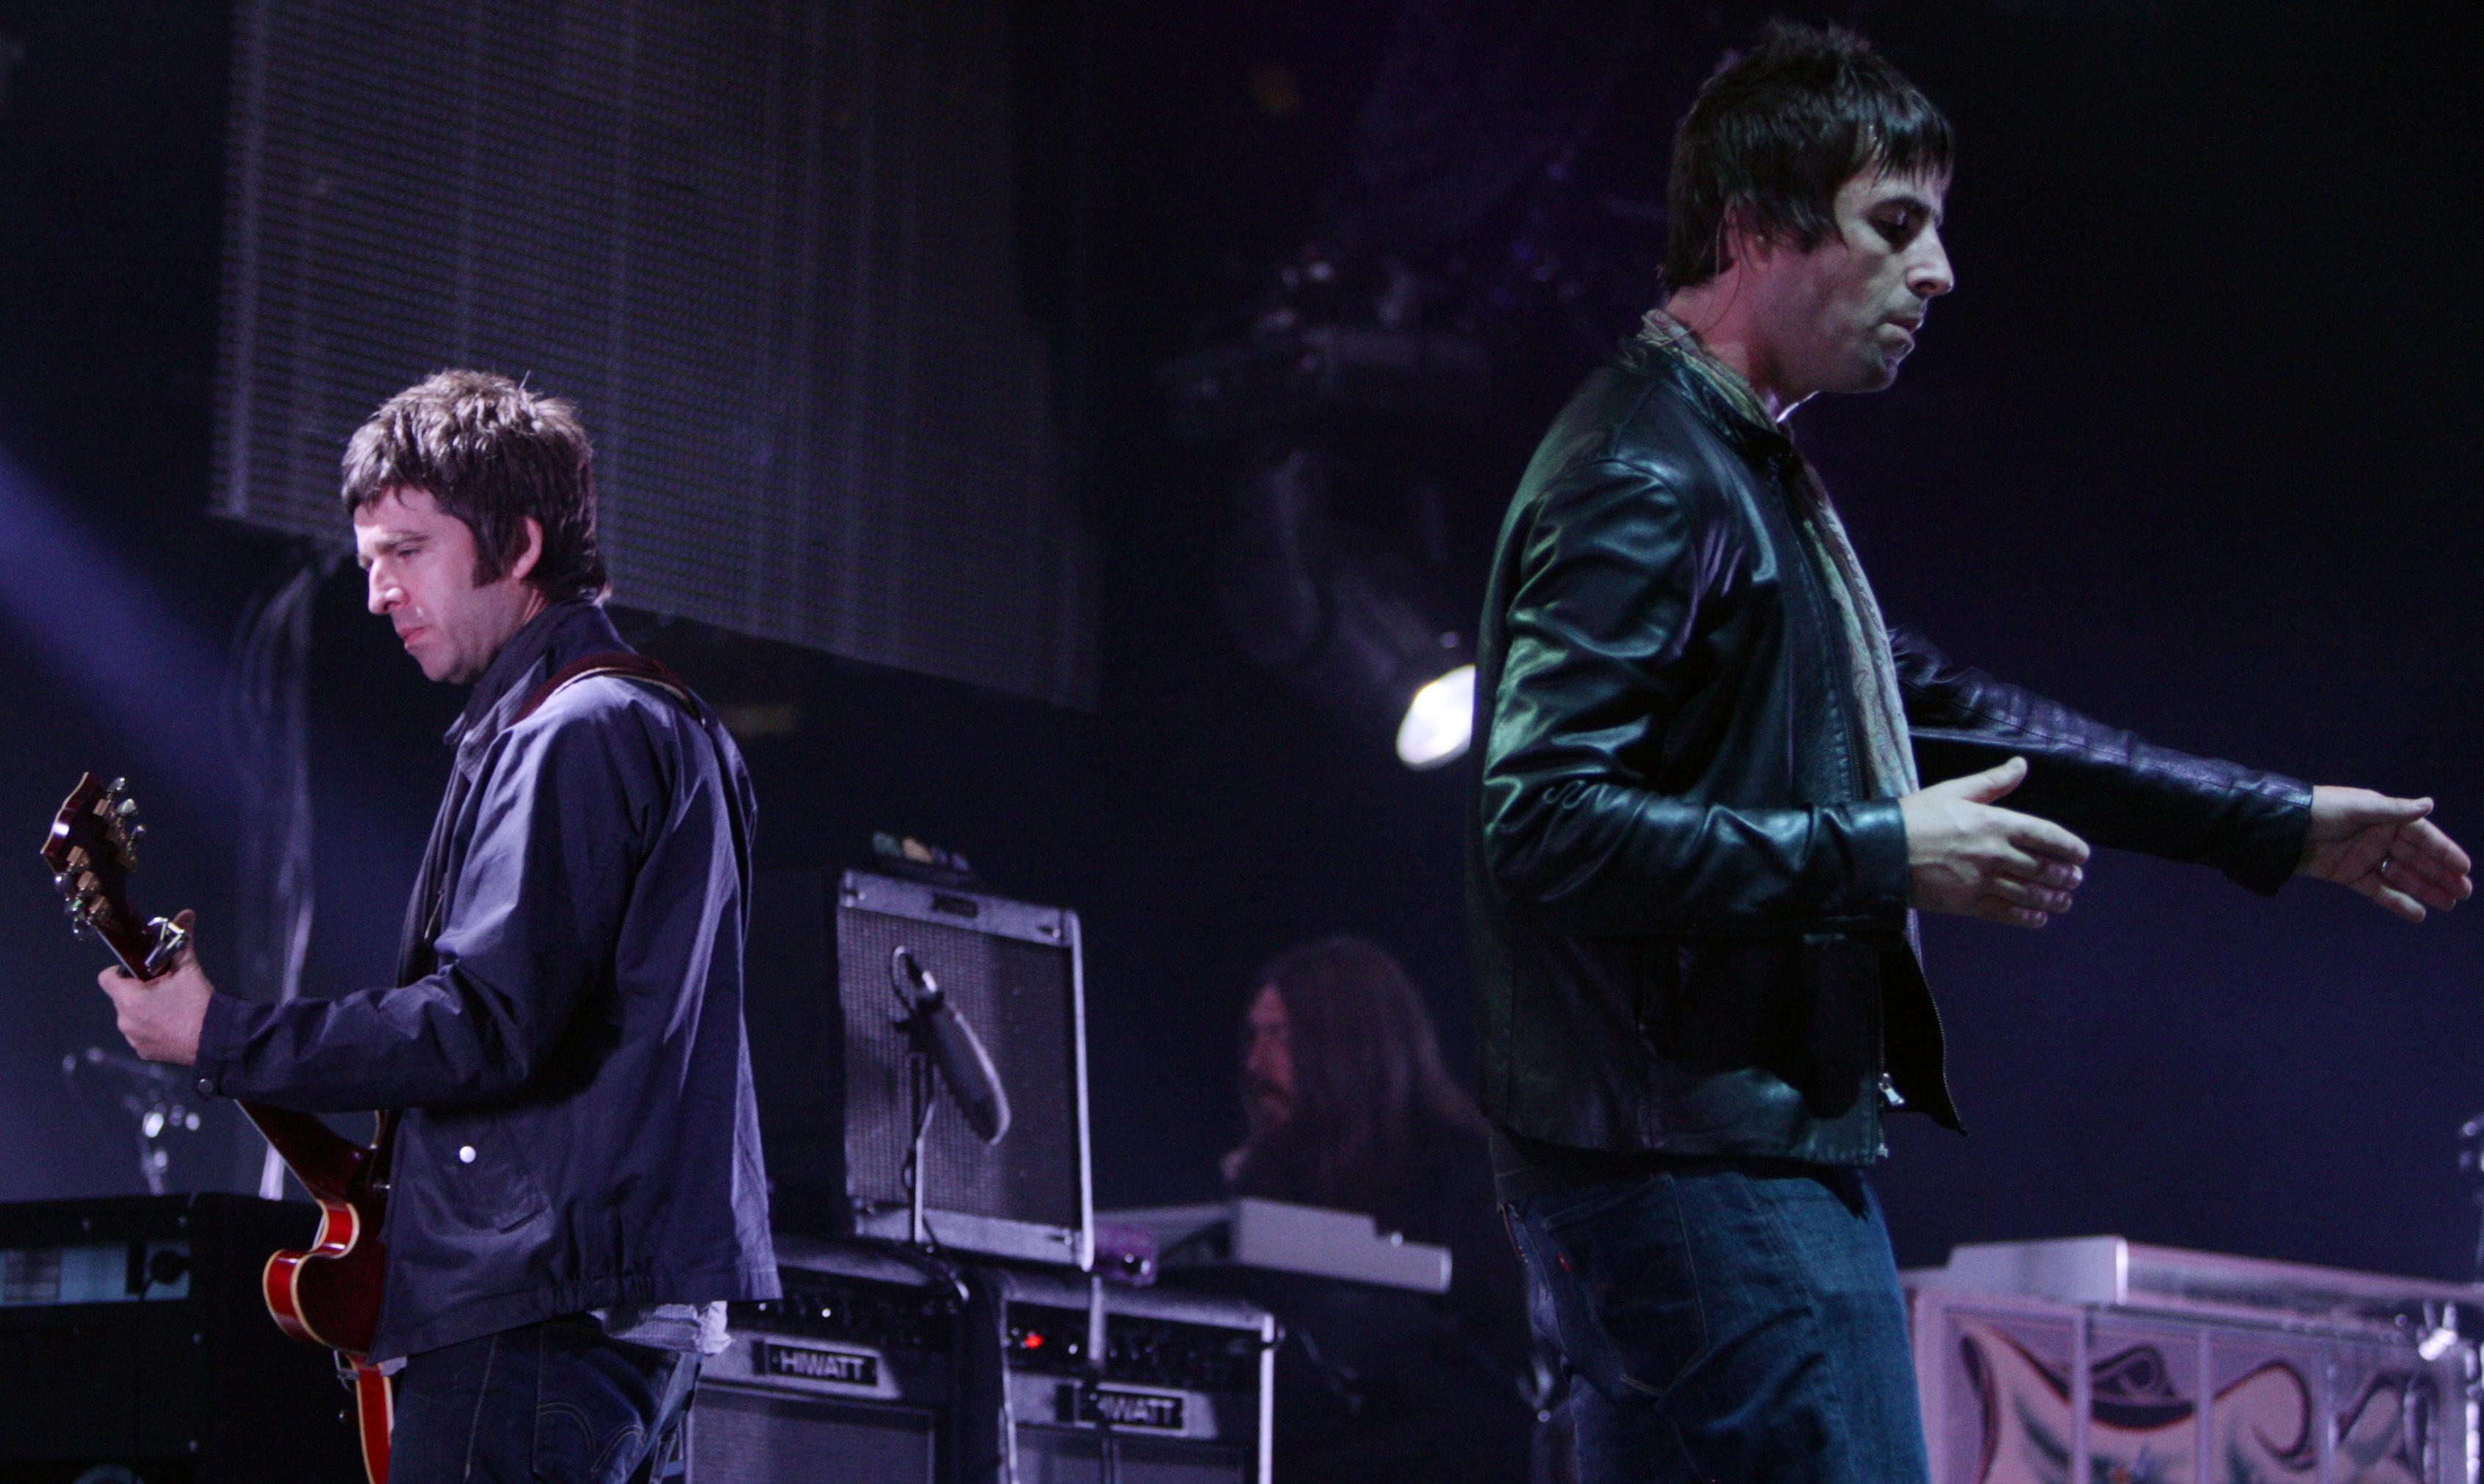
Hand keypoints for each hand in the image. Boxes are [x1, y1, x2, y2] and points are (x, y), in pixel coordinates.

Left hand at [96, 909, 212, 1065]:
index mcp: (129, 998)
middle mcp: (125, 1020)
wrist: (217, 1039)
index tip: (141, 971)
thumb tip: (186, 914)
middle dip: (139, 990)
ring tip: (171, 1009)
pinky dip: (151, 1028)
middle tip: (164, 988)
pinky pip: (140, 1035)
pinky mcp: (144, 1052)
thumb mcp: (189, 969)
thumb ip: (181, 942)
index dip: (121, 971)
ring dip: (144, 1010)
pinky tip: (172, 1026)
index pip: (107, 978)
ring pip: (131, 1016)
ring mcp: (134, 1039)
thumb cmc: (200, 1005)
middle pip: (122, 997)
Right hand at [1899, 757, 2090, 927]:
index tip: (2082, 855)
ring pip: (2030, 894)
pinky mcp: (1968, 904)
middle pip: (2043, 867)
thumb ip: (1992, 781)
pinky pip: (2007, 914)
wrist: (1881, 852)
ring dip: (2053, 898)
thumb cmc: (1916, 817)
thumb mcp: (1954, 790)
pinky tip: (2039, 918)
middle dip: (2065, 876)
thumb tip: (2021, 765)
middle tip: (2075, 880)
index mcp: (1995, 822)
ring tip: (2064, 900)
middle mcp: (1995, 853)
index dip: (2069, 846)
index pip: (2046, 835)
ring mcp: (1983, 881)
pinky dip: (2028, 917)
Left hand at [2298, 787, 2471, 922]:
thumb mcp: (2359, 808)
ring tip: (2450, 903)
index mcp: (2384, 818)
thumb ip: (2394, 810)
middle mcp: (2379, 837)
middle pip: (2417, 859)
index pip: (2422, 837)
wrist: (2282, 830)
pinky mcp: (2350, 875)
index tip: (2465, 868)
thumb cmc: (2321, 811)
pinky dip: (2398, 902)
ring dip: (2426, 889)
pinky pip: (2380, 890)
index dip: (2444, 852)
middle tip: (2464, 892)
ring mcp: (2365, 857)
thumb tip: (2430, 804)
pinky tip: (2419, 914)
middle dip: (2440, 875)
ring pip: (2402, 876)